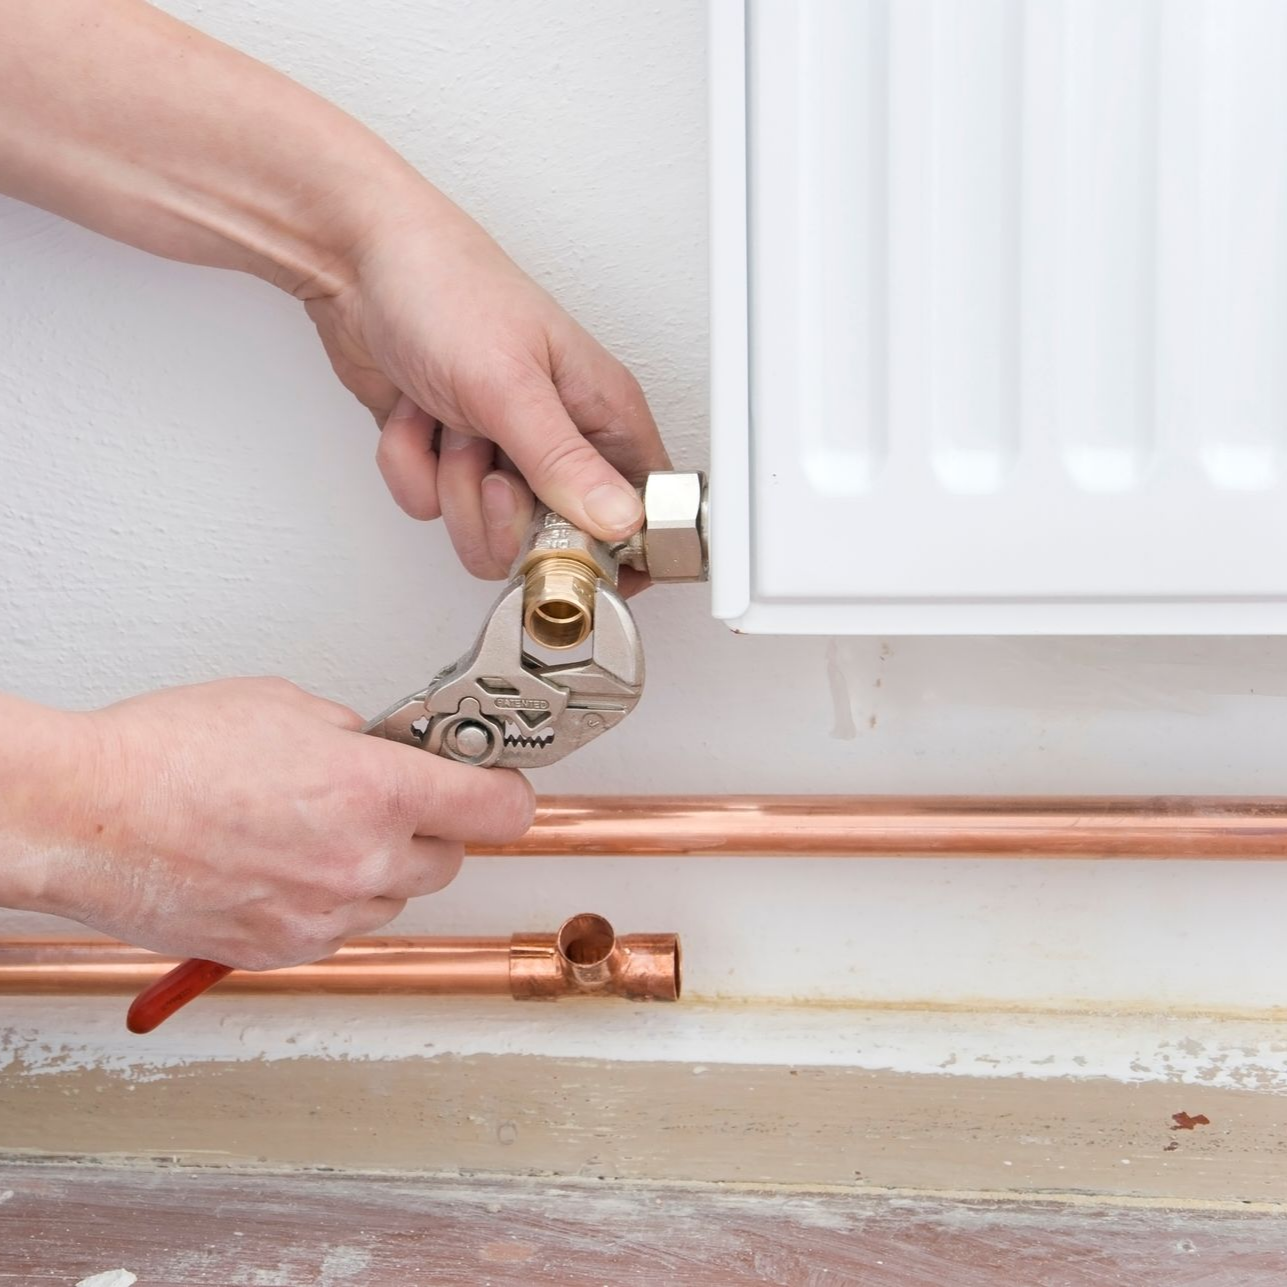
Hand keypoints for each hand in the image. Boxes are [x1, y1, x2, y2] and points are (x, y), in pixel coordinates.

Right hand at [23, 679, 533, 969]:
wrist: (86, 816)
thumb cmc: (167, 754)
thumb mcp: (287, 706)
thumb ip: (358, 736)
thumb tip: (387, 749)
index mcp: (376, 790)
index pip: (499, 808)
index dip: (503, 791)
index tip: (496, 781)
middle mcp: (361, 861)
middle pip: (449, 859)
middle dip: (431, 828)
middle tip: (392, 798)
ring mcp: (324, 915)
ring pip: (394, 899)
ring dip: (379, 868)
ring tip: (318, 829)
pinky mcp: (284, 949)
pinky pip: (341, 928)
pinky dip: (332, 901)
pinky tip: (288, 863)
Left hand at [306, 205, 670, 579]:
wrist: (356, 261)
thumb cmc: (447, 287)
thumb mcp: (510, 384)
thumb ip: (563, 462)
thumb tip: (620, 520)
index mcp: (601, 413)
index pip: (639, 510)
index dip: (609, 543)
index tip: (563, 541)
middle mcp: (559, 437)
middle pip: (553, 539)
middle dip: (501, 513)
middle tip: (487, 465)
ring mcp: (503, 450)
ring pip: (486, 531)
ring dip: (449, 485)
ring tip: (448, 424)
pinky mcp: (451, 456)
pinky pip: (432, 505)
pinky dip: (410, 466)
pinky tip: (416, 417)